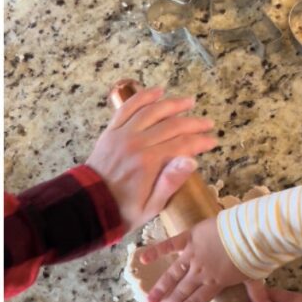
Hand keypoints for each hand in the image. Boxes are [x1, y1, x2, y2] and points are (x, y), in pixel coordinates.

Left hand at [85, 85, 217, 231]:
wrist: (89, 206)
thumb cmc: (123, 210)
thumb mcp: (151, 207)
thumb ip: (170, 183)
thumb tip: (191, 161)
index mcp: (148, 163)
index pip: (182, 144)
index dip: (200, 141)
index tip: (212, 141)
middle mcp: (136, 143)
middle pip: (171, 125)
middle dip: (193, 123)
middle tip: (208, 123)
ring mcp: (122, 134)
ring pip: (152, 111)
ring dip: (172, 104)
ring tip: (189, 102)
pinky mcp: (111, 131)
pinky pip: (128, 107)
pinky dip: (143, 96)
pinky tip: (158, 91)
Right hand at [140, 217, 271, 301]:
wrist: (249, 231)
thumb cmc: (254, 253)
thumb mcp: (255, 276)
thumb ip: (257, 293)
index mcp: (215, 283)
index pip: (196, 300)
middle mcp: (201, 272)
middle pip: (182, 291)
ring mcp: (193, 255)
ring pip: (173, 274)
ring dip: (161, 287)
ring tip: (149, 298)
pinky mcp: (189, 238)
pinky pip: (170, 245)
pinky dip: (156, 251)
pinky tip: (142, 258)